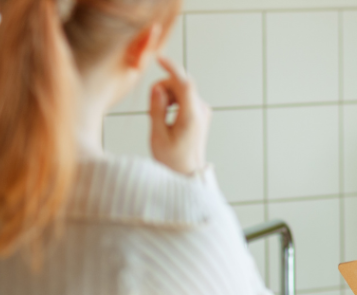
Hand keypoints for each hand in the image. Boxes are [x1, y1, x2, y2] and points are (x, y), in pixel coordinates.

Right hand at [150, 55, 211, 175]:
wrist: (187, 173)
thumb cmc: (172, 159)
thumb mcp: (158, 135)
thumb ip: (156, 109)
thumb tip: (157, 88)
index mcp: (191, 116)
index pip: (184, 83)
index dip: (171, 68)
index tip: (159, 59)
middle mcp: (201, 111)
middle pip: (181, 84)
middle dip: (164, 88)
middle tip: (153, 108)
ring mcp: (203, 112)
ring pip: (182, 90)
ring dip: (168, 96)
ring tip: (161, 117)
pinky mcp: (201, 113)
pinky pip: (185, 98)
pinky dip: (174, 101)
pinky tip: (168, 117)